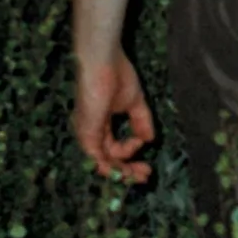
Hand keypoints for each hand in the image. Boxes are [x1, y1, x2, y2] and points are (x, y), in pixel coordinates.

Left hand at [74, 54, 155, 183]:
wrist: (103, 61)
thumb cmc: (116, 74)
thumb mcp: (134, 102)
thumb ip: (141, 121)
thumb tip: (150, 139)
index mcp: (99, 123)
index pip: (113, 148)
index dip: (131, 153)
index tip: (148, 149)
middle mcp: (91, 132)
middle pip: (108, 159)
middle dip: (128, 169)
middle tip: (146, 175)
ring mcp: (87, 134)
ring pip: (103, 163)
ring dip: (122, 172)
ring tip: (141, 175)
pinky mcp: (86, 134)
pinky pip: (97, 159)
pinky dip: (112, 167)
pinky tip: (127, 169)